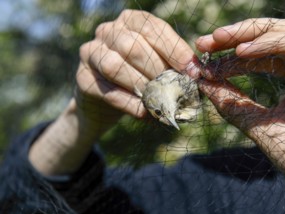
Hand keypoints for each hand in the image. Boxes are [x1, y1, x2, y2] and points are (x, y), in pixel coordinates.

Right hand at [76, 9, 193, 130]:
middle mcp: (107, 31)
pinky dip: (129, 103)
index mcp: (130, 21)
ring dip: (141, 86)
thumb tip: (194, 74)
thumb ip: (171, 64)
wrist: (107, 98)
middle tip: (175, 89)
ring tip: (159, 101)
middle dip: (157, 70)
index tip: (191, 71)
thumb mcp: (156, 63)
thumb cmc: (139, 76)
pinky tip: (144, 113)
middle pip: (132, 46)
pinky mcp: (83, 78)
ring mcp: (90, 53)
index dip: (174, 49)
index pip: (152, 27)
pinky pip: (106, 90)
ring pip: (114, 66)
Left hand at [194, 18, 284, 202]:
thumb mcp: (259, 126)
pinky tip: (241, 51)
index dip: (230, 57)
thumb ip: (233, 104)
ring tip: (216, 40)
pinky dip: (270, 43)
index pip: (261, 58)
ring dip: (248, 34)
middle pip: (272, 38)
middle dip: (235, 37)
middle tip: (203, 43)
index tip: (202, 64)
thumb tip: (203, 84)